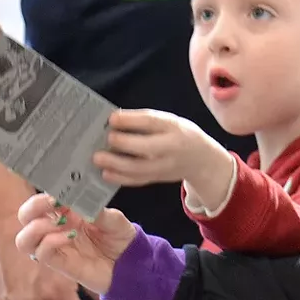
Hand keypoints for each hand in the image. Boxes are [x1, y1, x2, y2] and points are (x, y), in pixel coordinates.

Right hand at [15, 194, 135, 296]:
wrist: (130, 263)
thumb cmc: (120, 237)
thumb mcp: (113, 218)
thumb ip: (95, 209)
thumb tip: (77, 200)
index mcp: (66, 212)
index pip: (41, 200)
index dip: (43, 194)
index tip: (56, 192)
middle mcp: (56, 228)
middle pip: (25, 217)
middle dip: (33, 207)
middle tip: (53, 203)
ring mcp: (56, 246)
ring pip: (24, 239)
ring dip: (36, 228)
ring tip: (59, 223)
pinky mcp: (60, 264)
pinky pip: (41, 254)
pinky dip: (50, 242)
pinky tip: (69, 236)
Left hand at [93, 108, 211, 186]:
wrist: (201, 159)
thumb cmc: (178, 134)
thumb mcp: (169, 122)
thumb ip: (146, 122)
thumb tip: (114, 122)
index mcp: (173, 127)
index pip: (152, 122)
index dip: (131, 120)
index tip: (112, 118)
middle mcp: (171, 147)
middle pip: (147, 147)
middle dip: (124, 143)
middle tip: (106, 139)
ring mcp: (165, 166)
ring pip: (140, 168)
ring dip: (117, 164)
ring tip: (98, 158)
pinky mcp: (158, 178)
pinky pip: (138, 180)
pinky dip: (121, 178)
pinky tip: (106, 174)